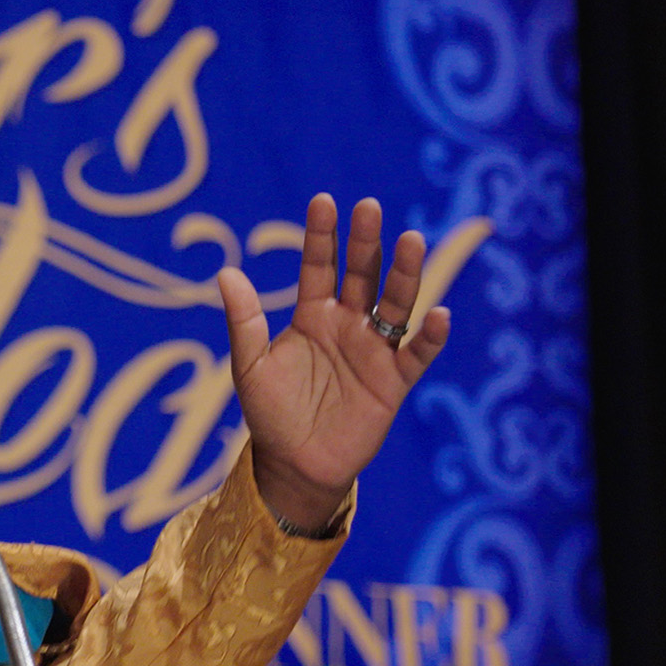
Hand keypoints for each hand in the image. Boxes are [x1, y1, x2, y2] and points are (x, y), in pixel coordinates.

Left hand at [216, 194, 450, 531]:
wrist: (294, 464)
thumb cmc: (270, 414)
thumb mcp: (250, 366)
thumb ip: (244, 322)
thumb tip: (226, 272)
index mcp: (312, 316)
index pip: (319, 267)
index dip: (321, 236)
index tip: (324, 201)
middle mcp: (347, 325)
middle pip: (362, 275)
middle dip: (365, 242)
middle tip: (368, 206)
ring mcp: (374, 350)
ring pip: (395, 303)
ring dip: (406, 273)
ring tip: (412, 239)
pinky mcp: (394, 381)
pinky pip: (416, 354)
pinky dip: (429, 336)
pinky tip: (439, 315)